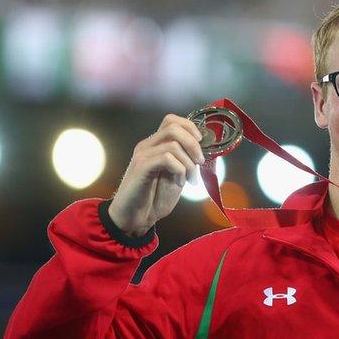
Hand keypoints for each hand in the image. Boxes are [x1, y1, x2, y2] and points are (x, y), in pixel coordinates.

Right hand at [108, 114, 204, 236]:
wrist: (135, 218)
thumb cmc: (154, 198)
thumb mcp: (176, 176)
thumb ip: (185, 162)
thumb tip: (203, 152)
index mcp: (155, 145)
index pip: (171, 120)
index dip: (190, 127)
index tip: (202, 144)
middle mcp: (147, 145)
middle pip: (173, 126)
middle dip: (193, 144)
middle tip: (200, 162)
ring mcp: (143, 155)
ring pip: (173, 144)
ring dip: (189, 163)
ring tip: (189, 179)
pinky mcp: (141, 167)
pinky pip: (167, 158)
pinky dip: (179, 170)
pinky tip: (178, 183)